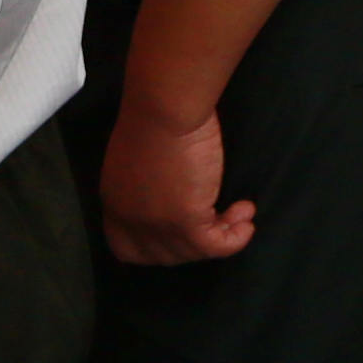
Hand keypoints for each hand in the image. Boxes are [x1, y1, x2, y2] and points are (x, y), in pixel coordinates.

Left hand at [100, 100, 255, 265]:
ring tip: (241, 214)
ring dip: (221, 235)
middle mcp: (132, 220)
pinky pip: (215, 246)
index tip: (180, 235)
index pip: (125, 248)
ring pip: (192, 251)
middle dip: (192, 245)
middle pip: (162, 255)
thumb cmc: (155, 116)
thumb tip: (171, 192)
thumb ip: (146, 183)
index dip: (154, 248)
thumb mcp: (139, 157)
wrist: (166, 106)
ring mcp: (157, 225)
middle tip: (217, 222)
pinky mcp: (186, 222)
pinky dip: (234, 239)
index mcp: (115, 202)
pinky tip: (246, 222)